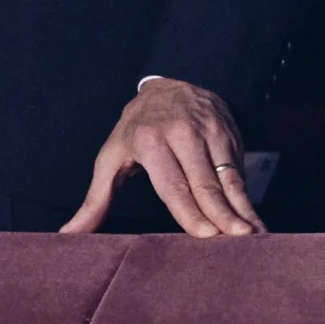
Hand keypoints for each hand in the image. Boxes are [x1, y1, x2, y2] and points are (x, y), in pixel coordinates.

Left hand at [61, 78, 263, 238]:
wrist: (169, 84)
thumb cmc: (135, 131)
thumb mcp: (111, 157)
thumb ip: (95, 199)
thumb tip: (68, 235)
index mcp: (150, 140)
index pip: (173, 184)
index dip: (190, 211)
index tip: (205, 234)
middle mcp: (183, 132)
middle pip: (204, 183)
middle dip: (221, 213)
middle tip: (236, 240)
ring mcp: (210, 130)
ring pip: (227, 177)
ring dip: (242, 208)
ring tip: (254, 236)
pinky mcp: (229, 132)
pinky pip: (239, 170)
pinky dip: (248, 197)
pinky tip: (256, 220)